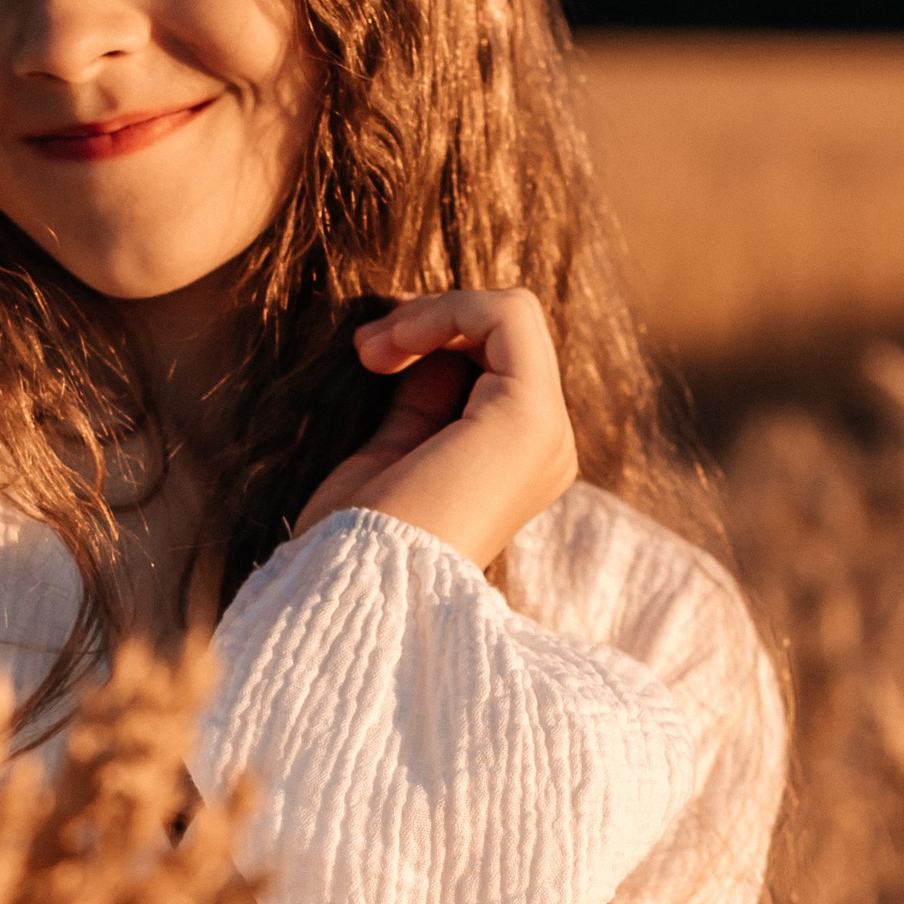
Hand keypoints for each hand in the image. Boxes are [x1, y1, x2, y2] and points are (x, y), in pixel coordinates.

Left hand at [294, 288, 578, 574]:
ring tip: (371, 349)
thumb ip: (419, 400)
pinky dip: (447, 308)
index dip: (431, 338)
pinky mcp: (531, 416)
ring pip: (510, 316)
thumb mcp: (389, 453)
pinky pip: (508, 314)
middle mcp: (545, 448)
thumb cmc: (356, 541)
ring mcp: (546, 432)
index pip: (491, 362)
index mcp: (516, 462)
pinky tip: (395, 343)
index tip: (366, 355)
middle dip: (429, 319)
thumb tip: (420, 341)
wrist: (360, 594)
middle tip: (364, 349)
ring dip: (432, 313)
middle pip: (504, 335)